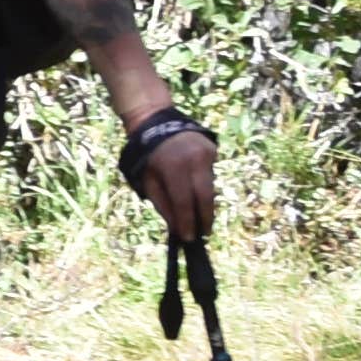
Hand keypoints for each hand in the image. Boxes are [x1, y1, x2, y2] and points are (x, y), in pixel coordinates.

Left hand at [122, 109, 217, 240]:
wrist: (157, 122)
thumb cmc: (147, 156)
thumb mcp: (147, 180)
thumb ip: (163, 203)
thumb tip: (177, 226)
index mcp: (173, 167)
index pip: (184, 201)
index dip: (187, 221)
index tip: (190, 238)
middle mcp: (193, 159)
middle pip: (204, 196)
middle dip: (205, 218)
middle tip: (204, 233)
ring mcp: (206, 153)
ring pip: (210, 186)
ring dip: (205, 204)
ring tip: (202, 218)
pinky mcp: (213, 150)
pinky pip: (210, 174)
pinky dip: (204, 186)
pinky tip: (197, 191)